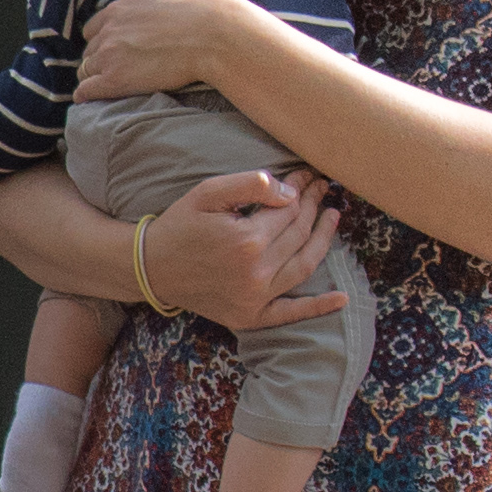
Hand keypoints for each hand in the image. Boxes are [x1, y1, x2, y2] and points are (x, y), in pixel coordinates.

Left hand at [72, 0, 253, 100]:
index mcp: (118, 9)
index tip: (121, 46)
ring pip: (86, 72)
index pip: (94, 28)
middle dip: (101, 59)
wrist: (220, 36)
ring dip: (96, 78)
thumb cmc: (206, 2)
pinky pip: (86, 92)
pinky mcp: (115, 81)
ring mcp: (109, 57)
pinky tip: (101, 96)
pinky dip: (89, 95)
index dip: (104, 38)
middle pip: (90, 51)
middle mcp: (108, 32)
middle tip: (121, 68)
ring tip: (116, 83)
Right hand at [134, 168, 347, 334]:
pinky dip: (317, 307)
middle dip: (313, 207)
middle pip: (299, 234)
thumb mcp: (207, 192)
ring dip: (324, 239)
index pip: (289, 211)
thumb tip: (290, 191)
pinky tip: (341, 299)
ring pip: (304, 265)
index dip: (302, 189)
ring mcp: (254, 298)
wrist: (150, 268)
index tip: (308, 175)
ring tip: (332, 217)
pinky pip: (290, 313)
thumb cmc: (178, 226)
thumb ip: (250, 184)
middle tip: (320, 189)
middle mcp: (256, 272)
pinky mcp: (249, 316)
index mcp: (247, 240)